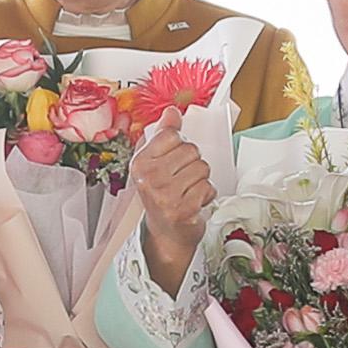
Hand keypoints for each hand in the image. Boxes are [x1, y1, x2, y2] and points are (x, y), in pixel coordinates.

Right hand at [131, 115, 222, 286]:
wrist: (166, 235)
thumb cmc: (162, 198)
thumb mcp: (157, 164)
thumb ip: (164, 136)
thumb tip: (171, 112)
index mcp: (140, 163)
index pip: (172, 135)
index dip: (179, 145)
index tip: (173, 160)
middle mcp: (150, 178)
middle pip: (190, 150)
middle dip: (192, 163)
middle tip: (182, 179)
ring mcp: (165, 195)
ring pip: (202, 168)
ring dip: (201, 180)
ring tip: (188, 191)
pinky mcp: (183, 209)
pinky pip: (207, 187)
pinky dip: (206, 194)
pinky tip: (194, 202)